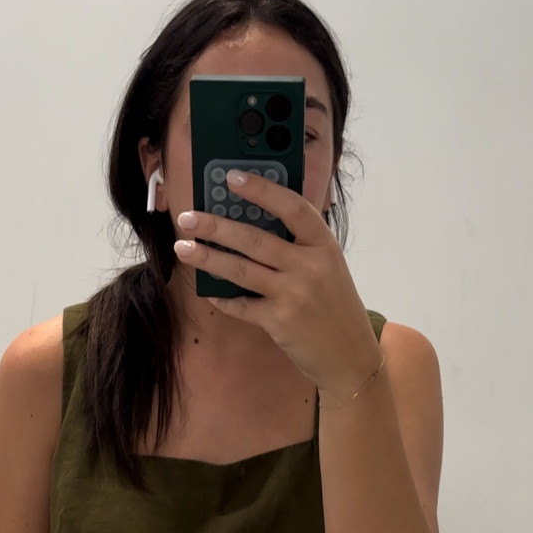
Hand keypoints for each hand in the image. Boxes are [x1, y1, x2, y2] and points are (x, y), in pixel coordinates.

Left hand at [173, 168, 381, 405]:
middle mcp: (309, 267)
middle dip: (216, 226)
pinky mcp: (279, 321)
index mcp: (324, 245)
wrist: (349, 355)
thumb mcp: (329, 267)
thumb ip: (300, 246)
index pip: (292, 207)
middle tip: (188, 218)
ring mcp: (293, 295)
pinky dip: (223, 298)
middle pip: (255, 239)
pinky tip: (208, 290)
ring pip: (241, 270)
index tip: (232, 177)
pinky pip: (242, 305)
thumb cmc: (335, 306)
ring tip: (183, 248)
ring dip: (208, 258)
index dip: (261, 190)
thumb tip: (253, 224)